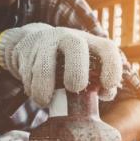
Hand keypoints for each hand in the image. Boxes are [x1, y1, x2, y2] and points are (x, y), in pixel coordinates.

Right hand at [0, 23, 122, 106]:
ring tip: (44, 102)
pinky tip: (36, 95)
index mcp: (90, 42)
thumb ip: (99, 83)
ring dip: (44, 87)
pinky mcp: (28, 50)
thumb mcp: (87, 68)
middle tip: (74, 88)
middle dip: (76, 71)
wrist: (33, 44)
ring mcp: (47, 42)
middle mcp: (69, 37)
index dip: (111, 67)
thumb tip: (106, 93)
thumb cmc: (68, 63)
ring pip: (44, 64)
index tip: (107, 86)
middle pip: (75, 46)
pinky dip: (32, 89)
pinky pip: (29, 73)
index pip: (106, 48)